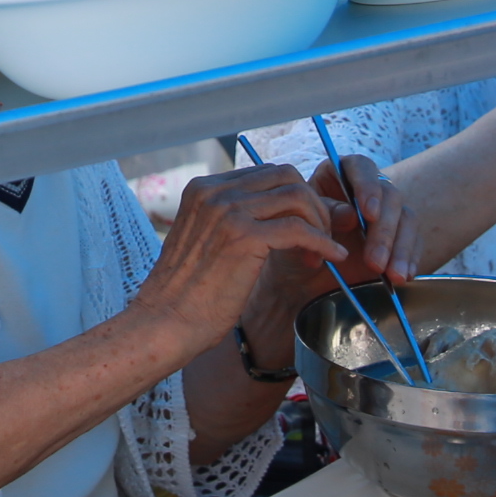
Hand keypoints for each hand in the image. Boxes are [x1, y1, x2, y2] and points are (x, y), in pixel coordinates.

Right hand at [132, 163, 350, 354]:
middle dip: (312, 204)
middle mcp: (214, 192)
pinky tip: (330, 258)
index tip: (305, 228)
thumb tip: (279, 218)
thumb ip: (233, 222)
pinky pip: (300, 228)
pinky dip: (323, 242)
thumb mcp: (205, 242)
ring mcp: (228, 211)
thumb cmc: (186, 295)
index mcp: (202, 189)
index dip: (293, 198)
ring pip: (297, 196)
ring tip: (320, 254)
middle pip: (286, 176)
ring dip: (319, 223)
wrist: (164, 322)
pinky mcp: (244, 237)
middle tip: (320, 239)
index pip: (265, 174)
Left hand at [306, 154, 415, 285]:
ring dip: (400, 249)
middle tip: (374, 261)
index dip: (367, 186)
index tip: (368, 213)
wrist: (300, 277)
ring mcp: (385, 212)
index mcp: (337, 174)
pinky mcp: (398, 236)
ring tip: (392, 275)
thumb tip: (352, 214)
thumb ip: (324, 216)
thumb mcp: (300, 227)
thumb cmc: (296, 242)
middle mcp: (366, 189)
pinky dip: (410, 260)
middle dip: (383, 231)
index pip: (360, 166)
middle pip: (388, 196)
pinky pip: (414, 242)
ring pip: (406, 219)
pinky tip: (404, 276)